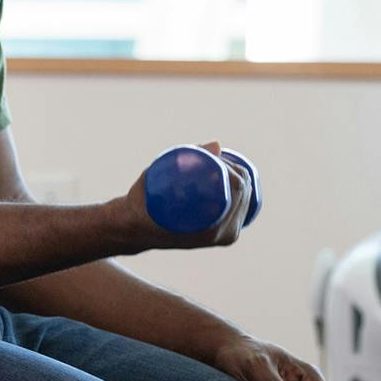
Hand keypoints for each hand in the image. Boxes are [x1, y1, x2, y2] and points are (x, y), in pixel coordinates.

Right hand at [120, 141, 254, 250]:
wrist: (135, 228)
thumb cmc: (143, 203)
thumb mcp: (157, 177)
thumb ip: (186, 158)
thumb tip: (218, 145)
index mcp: (214, 229)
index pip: (238, 187)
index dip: (228, 165)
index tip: (210, 156)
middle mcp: (225, 235)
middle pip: (244, 190)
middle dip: (232, 166)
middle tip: (209, 156)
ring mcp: (226, 235)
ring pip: (244, 195)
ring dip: (233, 174)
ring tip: (213, 164)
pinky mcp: (224, 231)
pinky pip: (240, 203)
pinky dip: (235, 186)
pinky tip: (225, 174)